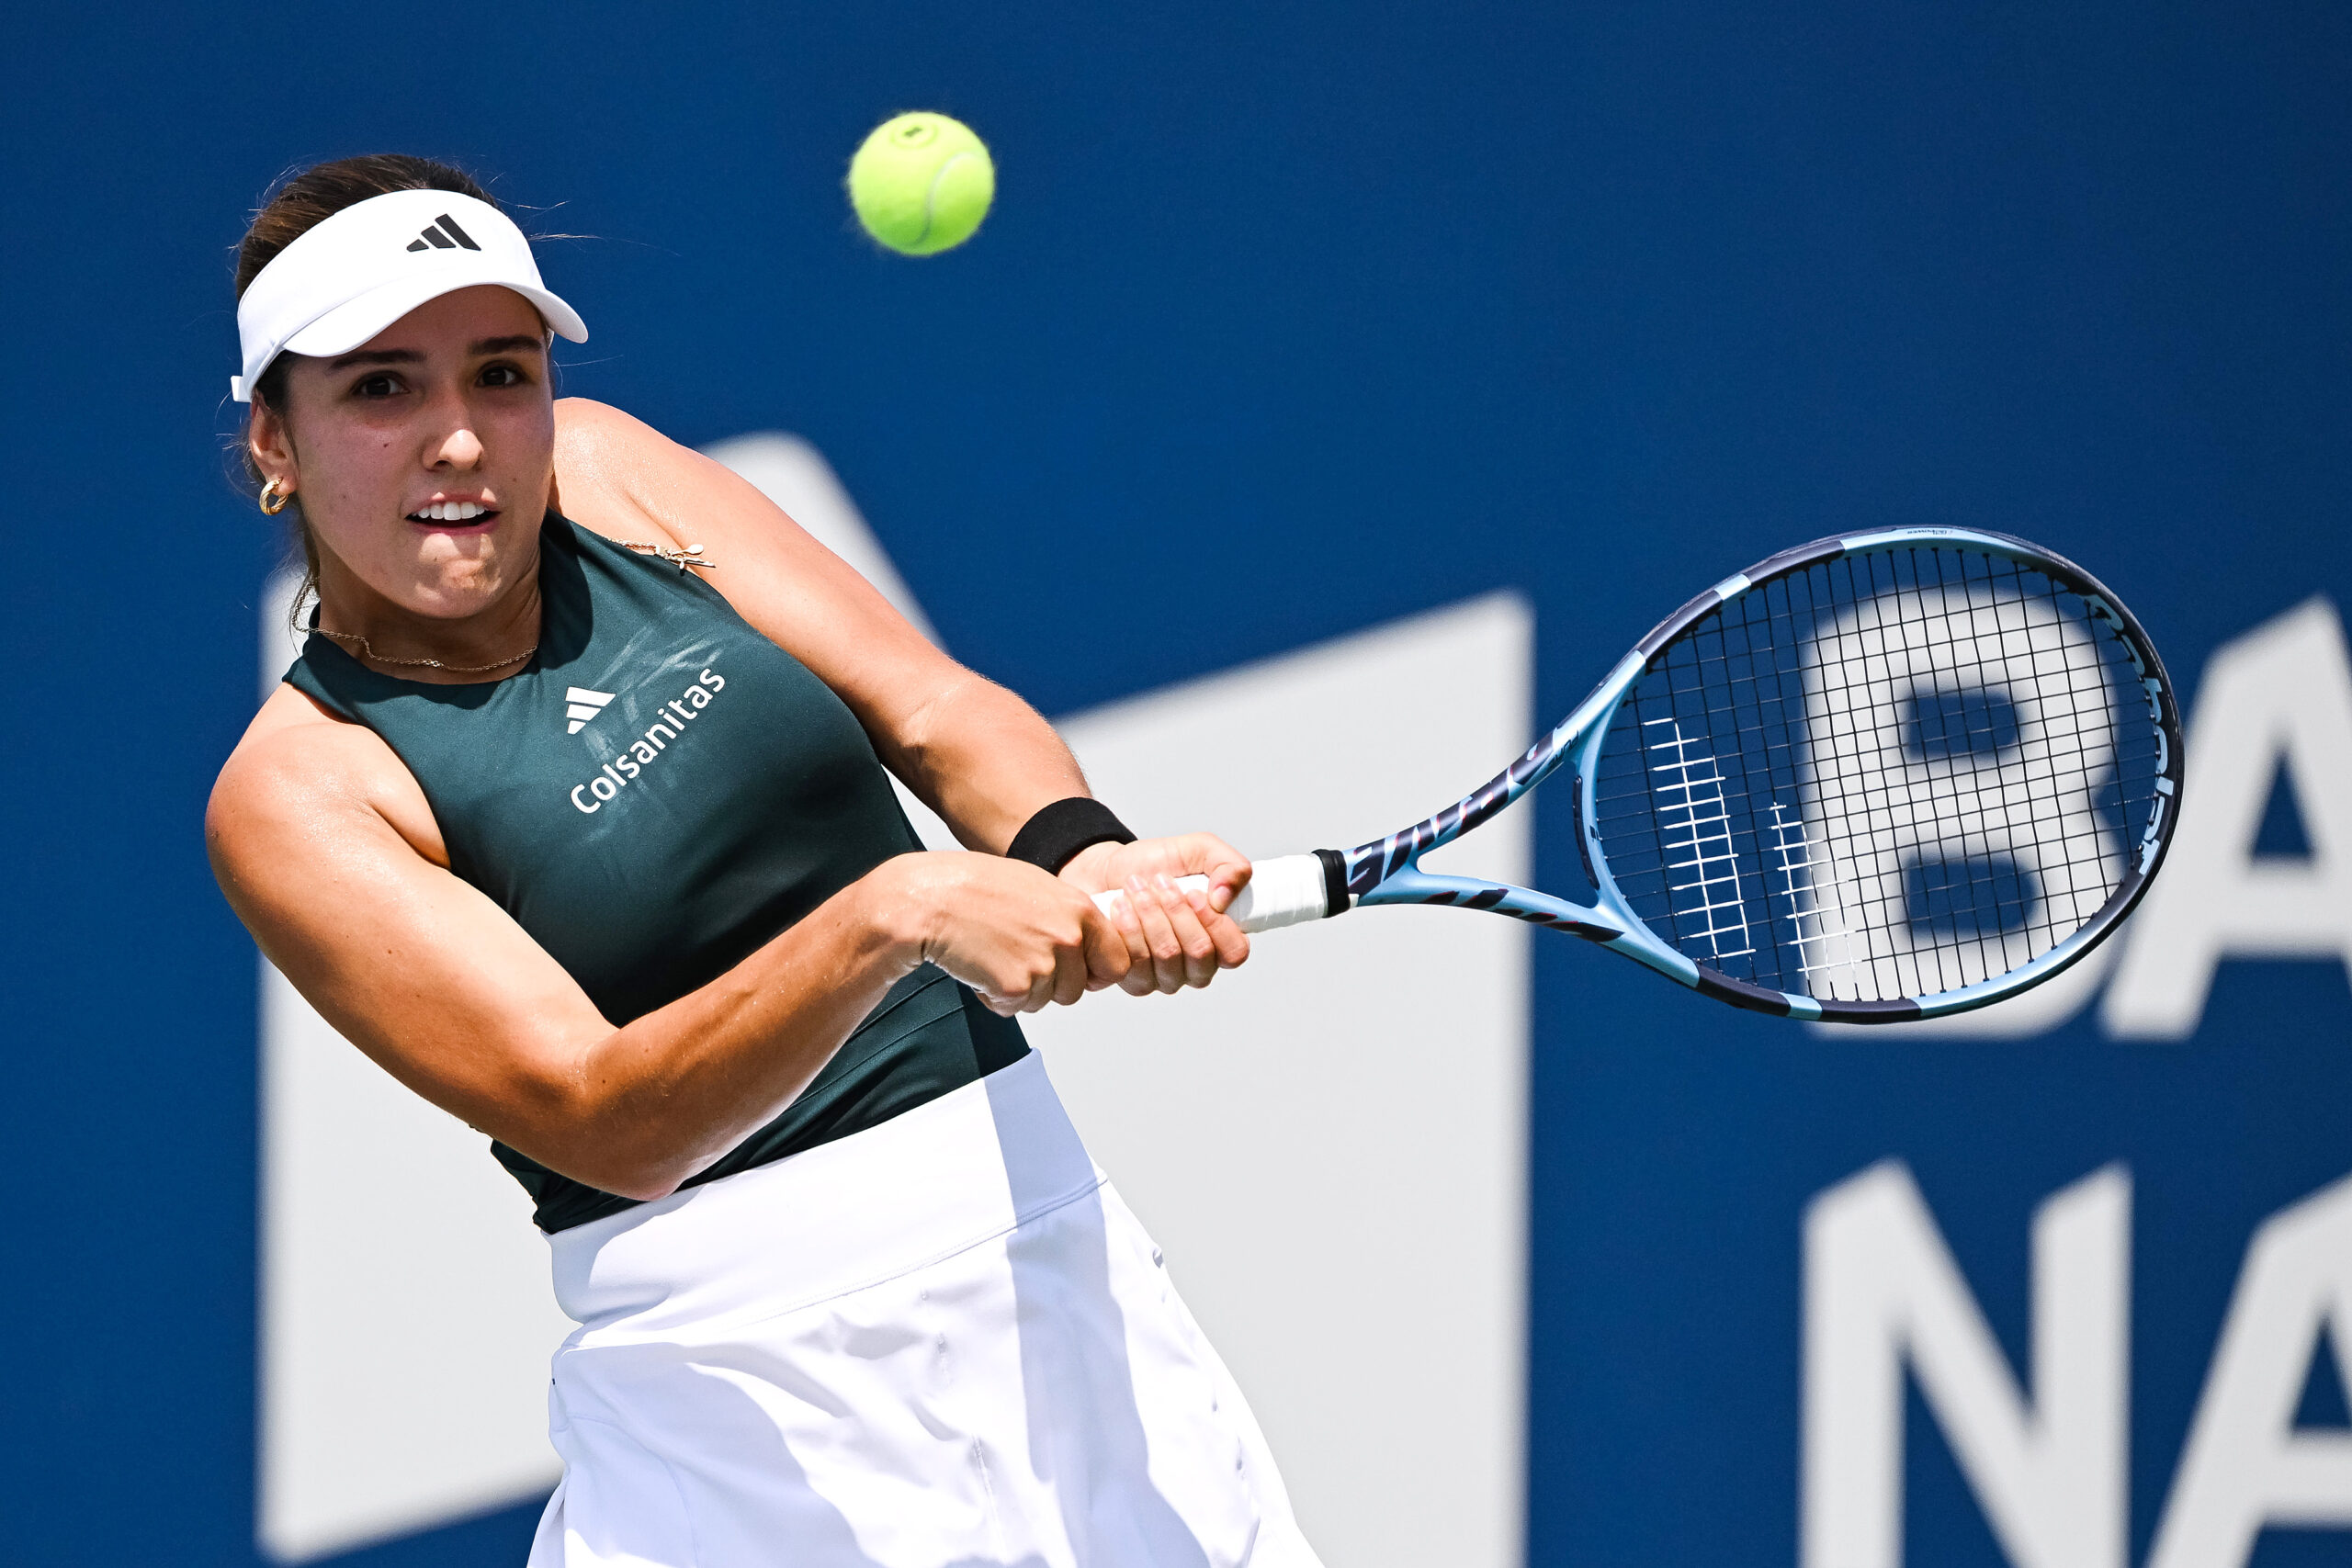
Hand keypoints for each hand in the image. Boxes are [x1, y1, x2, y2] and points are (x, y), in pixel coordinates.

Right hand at [866, 852, 1130, 1015]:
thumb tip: (1092, 945)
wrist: (933, 900)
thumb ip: (1071, 918)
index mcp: (1081, 910)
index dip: (1097, 973)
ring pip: (1046, 1001)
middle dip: (1052, 985)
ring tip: (996, 955)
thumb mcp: (1039, 889)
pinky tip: (981, 966)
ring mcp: (1044, 963)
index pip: (1117, 963)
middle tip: (1019, 958)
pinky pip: (1015, 1009)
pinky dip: (996, 997)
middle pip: (1078, 990)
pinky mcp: (1016, 986)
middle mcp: (1069, 937)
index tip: (1080, 972)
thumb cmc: (979, 889)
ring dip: (1023, 990)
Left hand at [1060, 835, 1251, 995]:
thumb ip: (1229, 865)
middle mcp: (1198, 965)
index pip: (1235, 951)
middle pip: (1200, 953)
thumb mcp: (1200, 850)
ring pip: (1168, 956)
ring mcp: (1168, 978)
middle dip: (1176, 911)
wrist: (1106, 871)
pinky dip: (1128, 928)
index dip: (1216, 923)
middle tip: (1159, 881)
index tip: (1193, 892)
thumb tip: (1225, 897)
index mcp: (1221, 940)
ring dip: (1150, 913)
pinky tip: (1121, 906)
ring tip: (1136, 886)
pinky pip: (1138, 964)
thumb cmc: (1154, 865)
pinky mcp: (1137, 982)